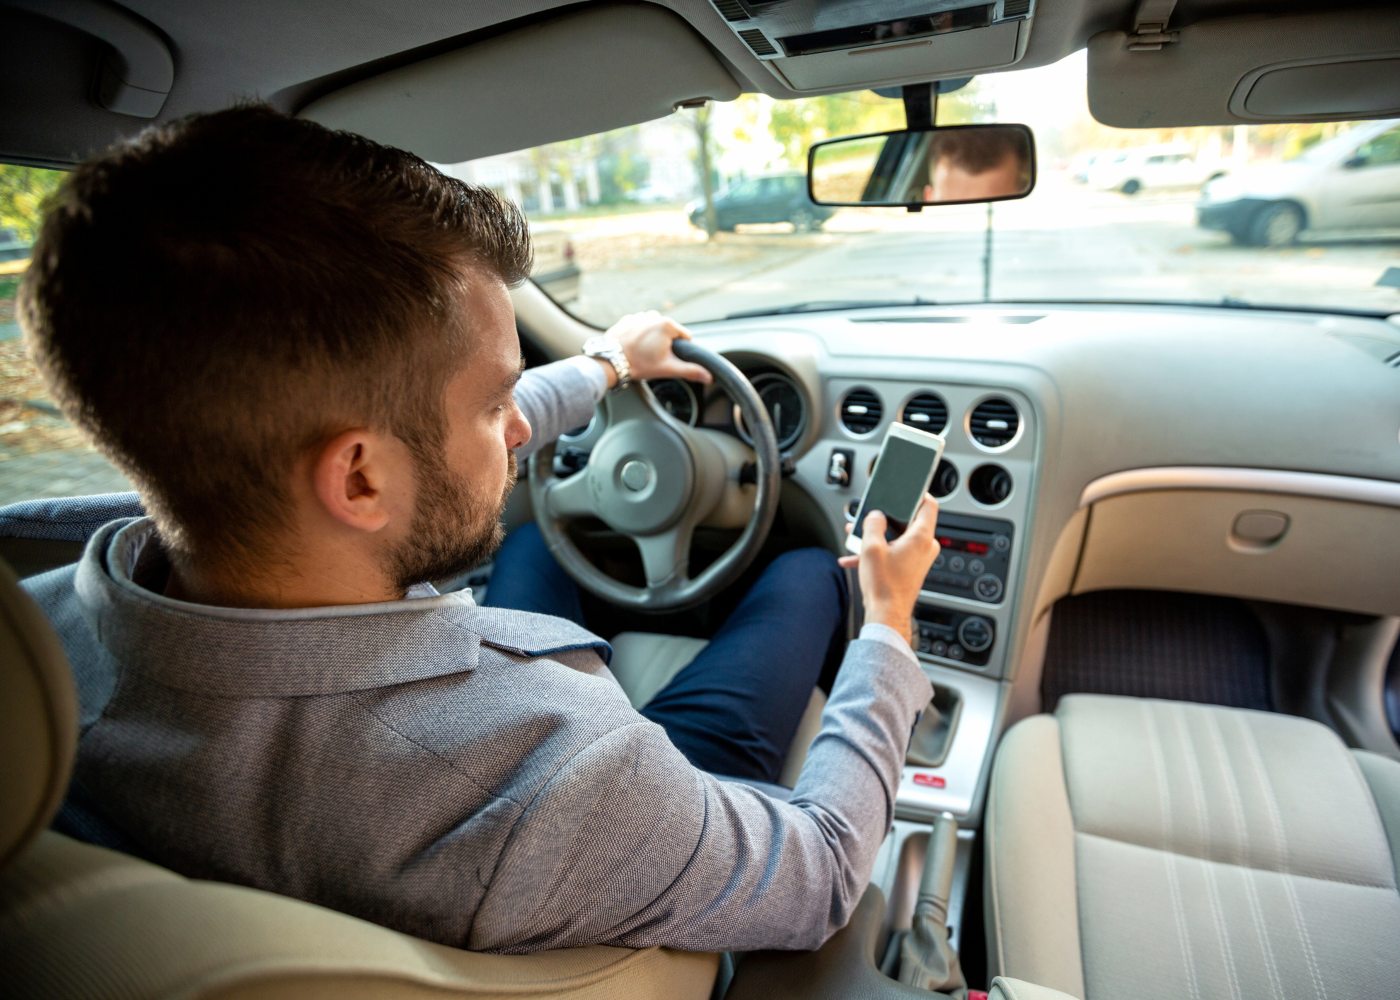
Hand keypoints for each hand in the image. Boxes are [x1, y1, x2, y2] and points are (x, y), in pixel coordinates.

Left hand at [606, 311, 711, 384]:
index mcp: (667, 325)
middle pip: (668, 332)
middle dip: (664, 344)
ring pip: (654, 329)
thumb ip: (690, 371)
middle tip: (653, 358)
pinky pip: (639, 328)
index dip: (679, 349)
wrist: (610, 361)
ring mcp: (639, 316)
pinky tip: (633, 347)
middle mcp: (654, 315)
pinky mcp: (627, 319)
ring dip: (652, 339)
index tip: (667, 358)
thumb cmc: (639, 364)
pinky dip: (639, 336)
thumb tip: (709, 377)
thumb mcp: (668, 368)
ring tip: (642, 353)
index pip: (684, 336)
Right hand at [838, 496, 939, 642]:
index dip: (917, 493)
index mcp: (922, 537)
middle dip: (885, 519)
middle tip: (869, 518)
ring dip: (878, 536)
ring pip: (899, 537)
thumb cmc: (884, 586)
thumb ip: (873, 524)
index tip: (905, 489)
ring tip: (857, 539)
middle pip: (908, 520)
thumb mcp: (871, 547)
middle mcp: (925, 546)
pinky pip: (896, 552)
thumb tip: (876, 515)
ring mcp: (920, 558)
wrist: (886, 615)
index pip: (928, 504)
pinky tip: (857, 558)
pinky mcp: (911, 568)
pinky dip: (879, 552)